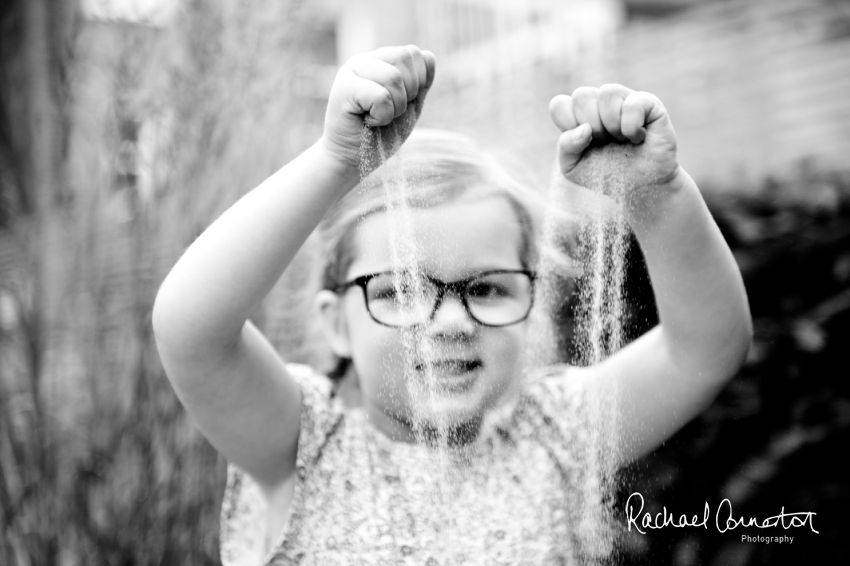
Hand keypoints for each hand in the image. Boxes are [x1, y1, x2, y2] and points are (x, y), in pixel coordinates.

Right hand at [321, 45, 435, 171]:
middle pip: (405, 57)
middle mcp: (365, 60)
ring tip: (379, 117)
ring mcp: (351, 70)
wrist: (353, 159)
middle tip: (390, 111)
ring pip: (394, 76)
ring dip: (395, 107)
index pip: (414, 53)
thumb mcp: (409, 107)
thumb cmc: (379, 135)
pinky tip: (368, 122)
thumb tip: (429, 55)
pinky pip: (380, 96)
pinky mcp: (343, 87)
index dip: (419, 82)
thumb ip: (420, 82)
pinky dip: (382, 116)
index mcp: (380, 61)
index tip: (402, 103)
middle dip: (408, 93)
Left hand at [549, 84, 683, 205]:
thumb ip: (566, 147)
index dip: (567, 124)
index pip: (560, 104)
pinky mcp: (650, 104)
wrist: (639, 190)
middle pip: (582, 95)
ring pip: (608, 92)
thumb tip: (584, 128)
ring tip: (620, 140)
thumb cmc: (605, 176)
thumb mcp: (574, 168)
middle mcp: (601, 104)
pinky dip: (631, 125)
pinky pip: (634, 102)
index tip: (583, 143)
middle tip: (603, 143)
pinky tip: (637, 138)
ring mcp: (625, 101)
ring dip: (610, 123)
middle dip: (590, 125)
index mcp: (580, 116)